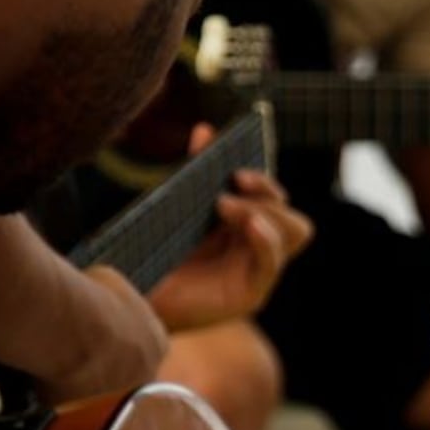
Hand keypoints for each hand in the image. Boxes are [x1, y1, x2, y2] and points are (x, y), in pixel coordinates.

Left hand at [147, 124, 312, 330]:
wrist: (135, 299)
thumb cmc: (156, 254)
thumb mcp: (178, 206)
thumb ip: (196, 170)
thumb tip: (205, 131)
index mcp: (245, 223)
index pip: (274, 194)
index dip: (263, 178)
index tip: (236, 164)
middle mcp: (258, 245)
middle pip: (289, 208)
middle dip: (266, 189)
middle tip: (235, 180)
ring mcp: (258, 268)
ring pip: (294, 229)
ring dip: (265, 210)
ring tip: (224, 205)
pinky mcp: (251, 293)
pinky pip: (273, 261)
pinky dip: (266, 239)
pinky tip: (248, 226)